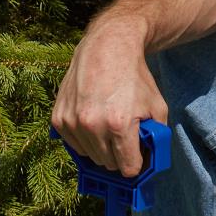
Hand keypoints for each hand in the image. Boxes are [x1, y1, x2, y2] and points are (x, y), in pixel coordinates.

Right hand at [51, 17, 167, 176]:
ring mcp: (73, 123)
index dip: (135, 163)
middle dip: (119, 155)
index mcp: (119, 125)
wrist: (107, 46)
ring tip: (107, 124)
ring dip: (101, 148)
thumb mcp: (157, 107)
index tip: (136, 155)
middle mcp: (93, 126)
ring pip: (91, 157)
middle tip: (123, 135)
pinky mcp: (59, 119)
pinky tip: (92, 120)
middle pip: (109, 165)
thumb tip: (149, 162)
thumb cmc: (134, 77)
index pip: (128, 169)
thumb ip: (156, 138)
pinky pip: (74, 146)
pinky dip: (84, 139)